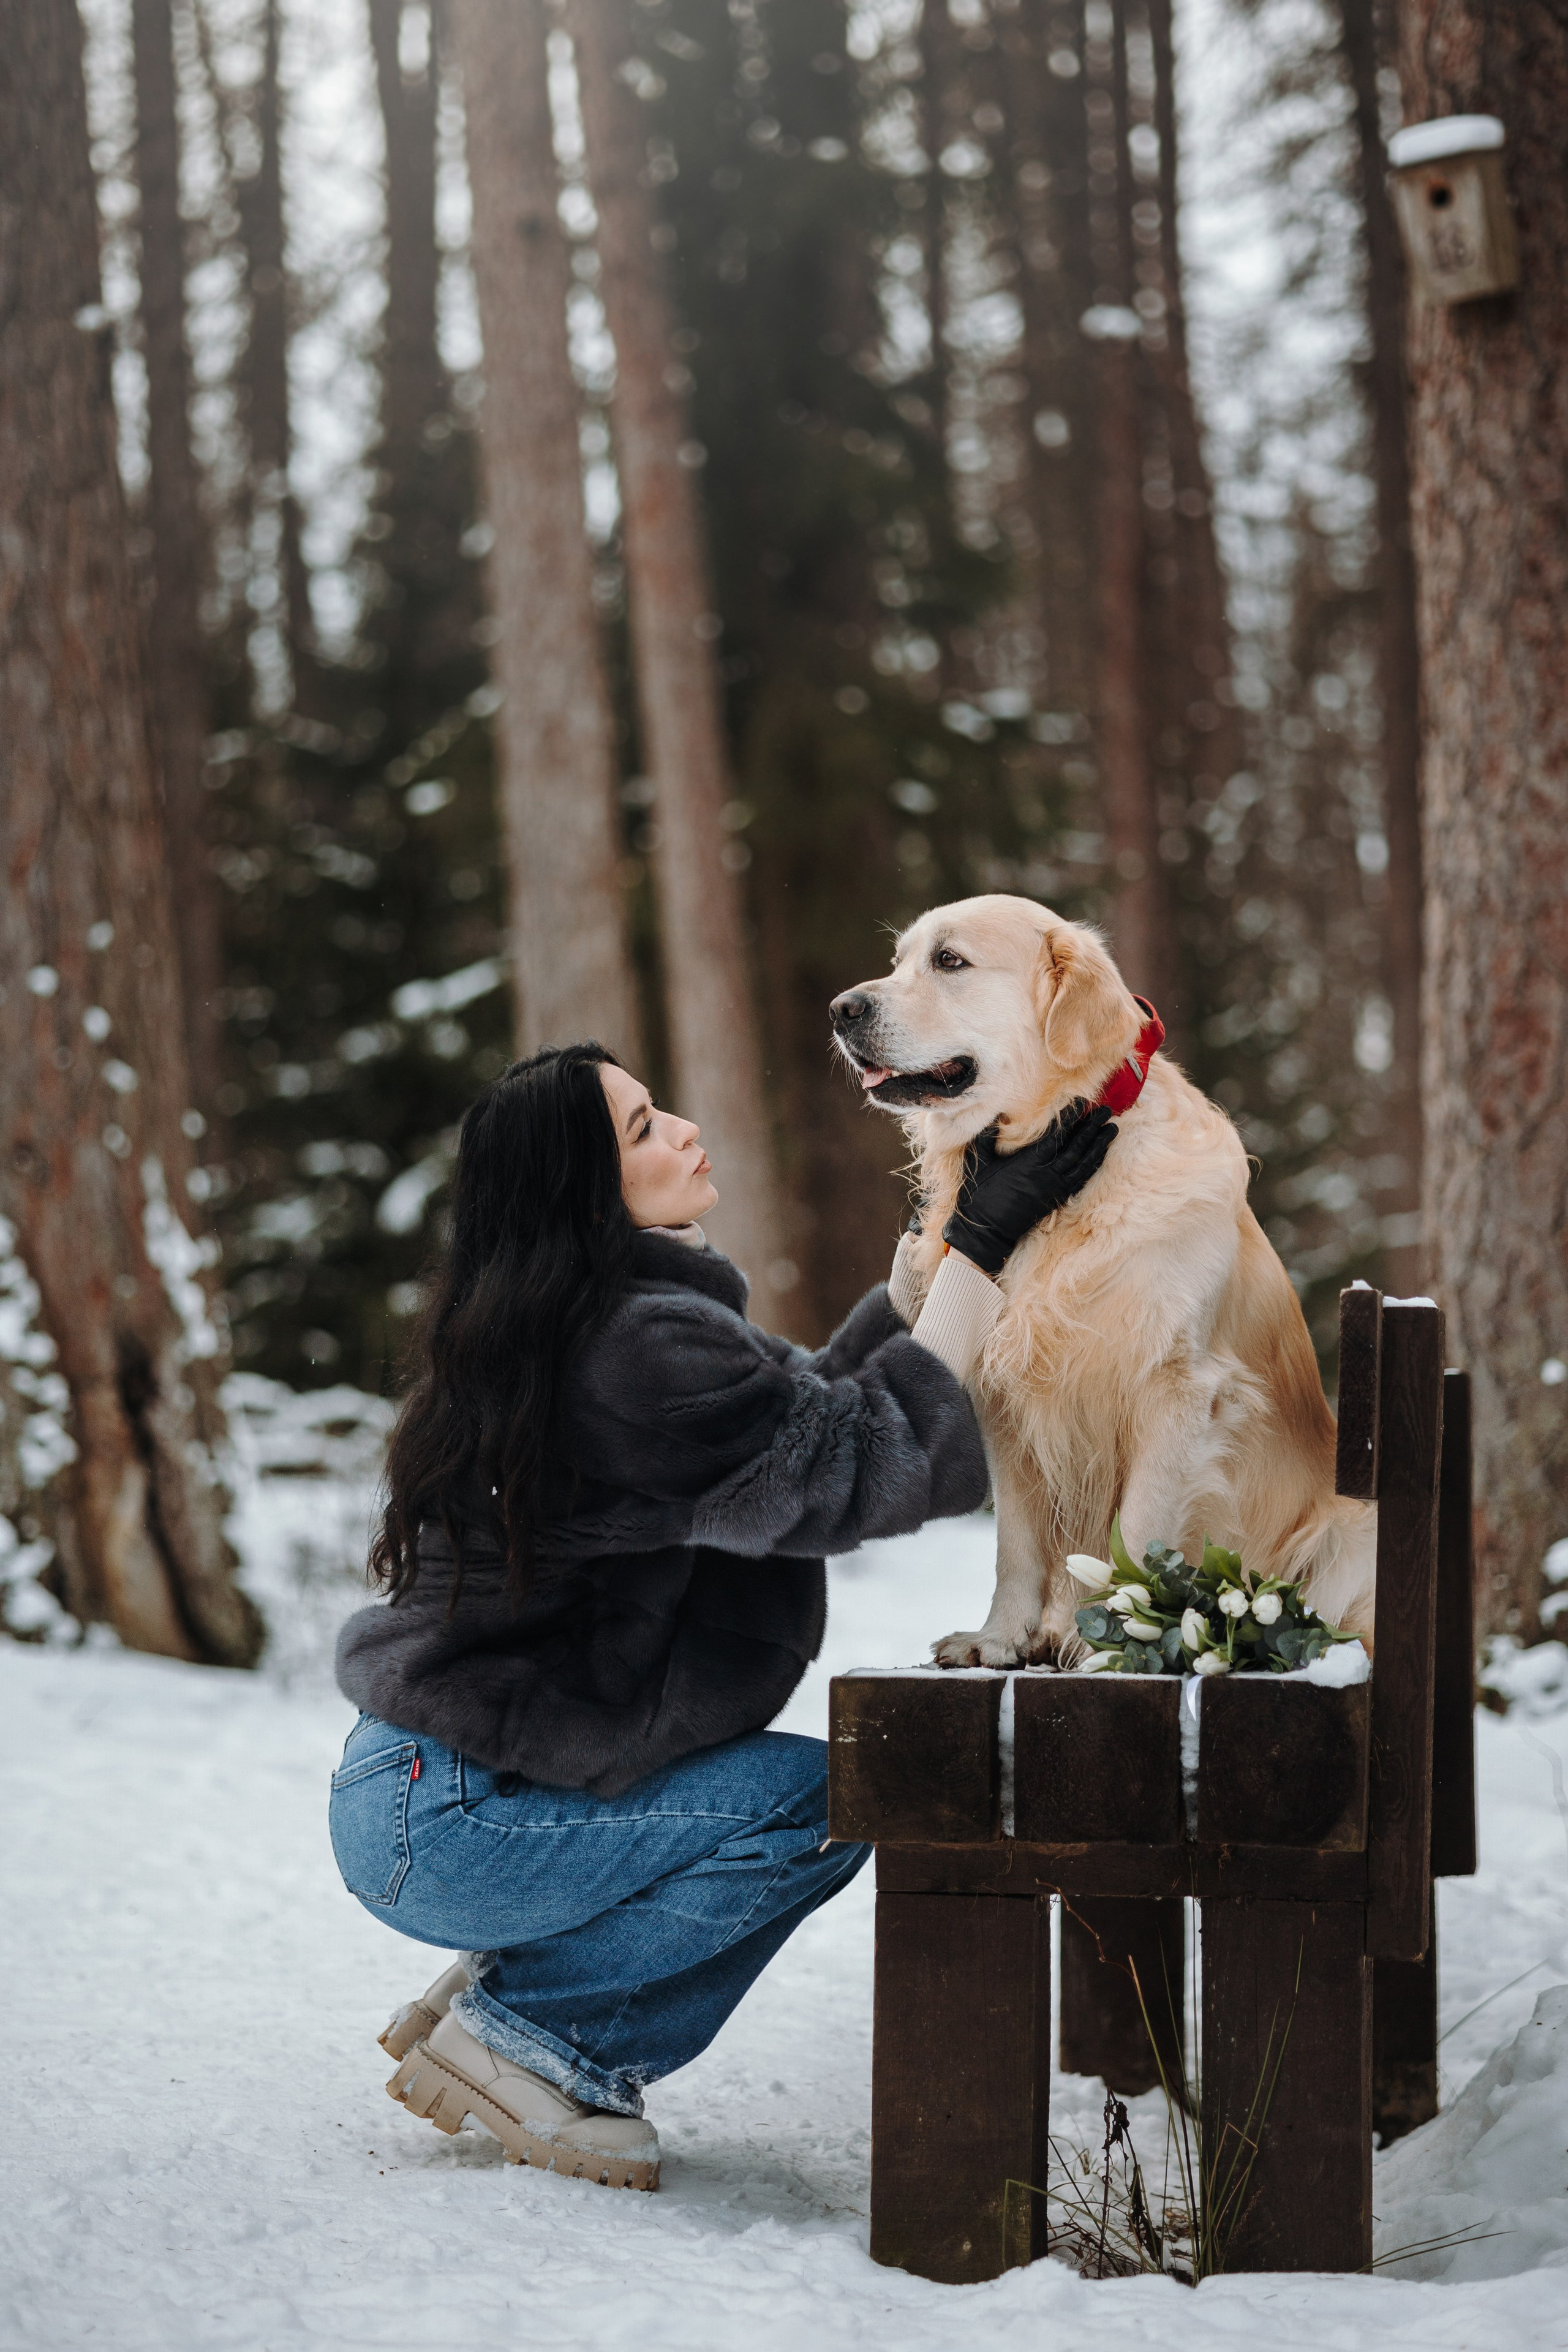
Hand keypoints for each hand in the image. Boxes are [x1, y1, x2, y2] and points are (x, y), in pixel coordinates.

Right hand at [942, 1103, 1116, 1274]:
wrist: (987, 1231)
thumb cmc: (980, 1196)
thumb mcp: (981, 1164)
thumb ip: (987, 1138)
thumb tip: (997, 1114)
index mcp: (1028, 1163)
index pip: (1056, 1136)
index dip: (1070, 1118)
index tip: (1081, 1102)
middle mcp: (1046, 1174)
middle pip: (1076, 1146)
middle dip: (1092, 1127)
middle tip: (1105, 1110)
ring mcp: (1054, 1187)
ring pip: (1083, 1162)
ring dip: (1099, 1144)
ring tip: (1111, 1128)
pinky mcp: (1056, 1198)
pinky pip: (1081, 1179)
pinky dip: (1093, 1165)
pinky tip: (1101, 1154)